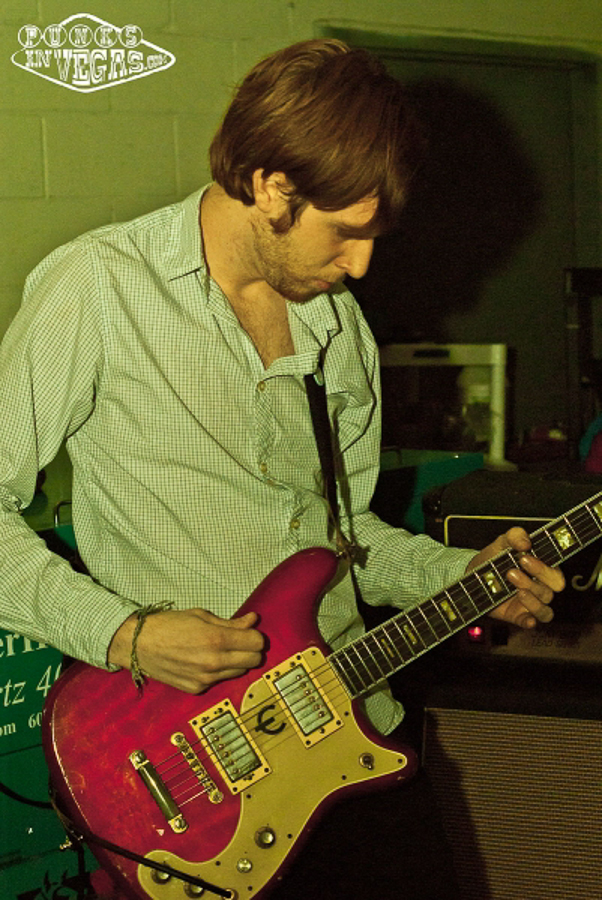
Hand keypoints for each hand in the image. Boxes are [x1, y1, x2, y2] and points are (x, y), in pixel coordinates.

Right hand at [108, 608, 263, 692]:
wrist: (138, 644)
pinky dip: (219, 671)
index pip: (257, 643)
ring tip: (220, 650)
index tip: (248, 632)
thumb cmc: (168, 624)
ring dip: (236, 661)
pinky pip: (219, 680)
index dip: (255, 636)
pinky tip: (205, 661)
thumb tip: (253, 620)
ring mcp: (205, 679)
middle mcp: (213, 662)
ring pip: (239, 672)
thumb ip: (230, 622)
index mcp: (216, 639)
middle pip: (254, 660)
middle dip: (251, 650)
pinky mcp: (196, 689)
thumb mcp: (201, 616)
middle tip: (240, 641)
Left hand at [467, 526, 564, 628]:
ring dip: (532, 599)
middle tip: (513, 570)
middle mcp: (541, 586)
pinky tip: (528, 619)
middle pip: (553, 588)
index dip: (544, 567)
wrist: (474, 574)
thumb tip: (525, 542)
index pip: (555, 571)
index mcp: (542, 569)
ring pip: (545, 607)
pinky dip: (531, 622)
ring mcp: (532, 603)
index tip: (524, 557)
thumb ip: (515, 536)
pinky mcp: (520, 616)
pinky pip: (532, 622)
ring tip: (512, 587)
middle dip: (536, 579)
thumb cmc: (495, 558)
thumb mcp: (503, 542)